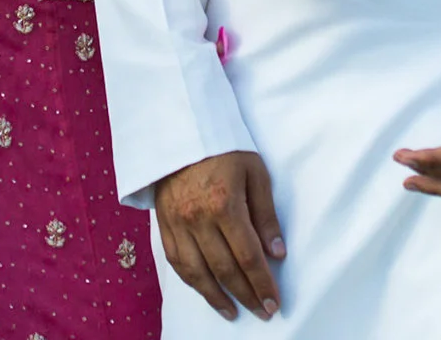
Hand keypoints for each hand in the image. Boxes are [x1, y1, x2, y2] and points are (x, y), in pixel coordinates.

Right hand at [153, 150, 284, 321]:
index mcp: (225, 204)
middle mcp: (198, 219)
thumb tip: (276, 253)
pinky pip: (176, 262)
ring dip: (216, 297)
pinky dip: (192, 282)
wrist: (180, 129)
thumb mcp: (255, 172)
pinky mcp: (164, 224)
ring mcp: (177, 223)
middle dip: (246, 296)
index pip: (248, 256)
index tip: (274, 302)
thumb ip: (265, 214)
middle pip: (224, 270)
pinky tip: (205, 291)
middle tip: (261, 312)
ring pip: (197, 273)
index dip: (262, 284)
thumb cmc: (224, 148)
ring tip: (233, 312)